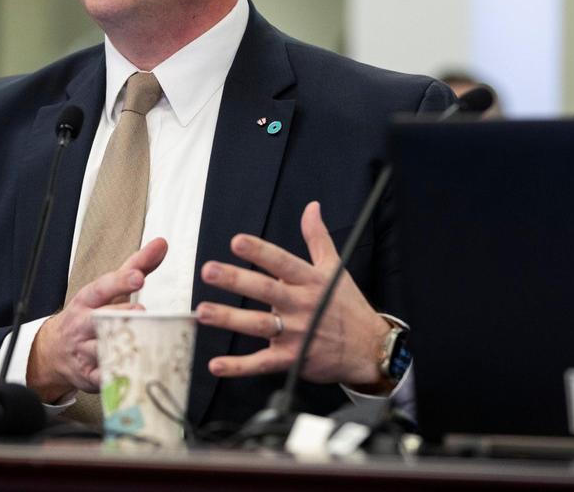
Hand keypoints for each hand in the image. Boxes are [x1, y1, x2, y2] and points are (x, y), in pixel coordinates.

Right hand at [27, 238, 167, 401]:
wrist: (54, 350)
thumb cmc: (88, 314)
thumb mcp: (108, 289)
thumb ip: (136, 266)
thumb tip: (162, 243)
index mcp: (87, 300)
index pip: (102, 287)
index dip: (120, 282)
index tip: (138, 277)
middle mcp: (82, 324)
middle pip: (101, 318)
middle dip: (122, 315)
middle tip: (142, 312)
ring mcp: (83, 351)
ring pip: (103, 349)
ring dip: (123, 347)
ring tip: (145, 343)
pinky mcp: (88, 376)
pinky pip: (104, 377)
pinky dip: (118, 375)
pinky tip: (133, 370)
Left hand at [197, 201, 390, 389]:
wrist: (370, 349)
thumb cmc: (347, 306)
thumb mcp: (334, 268)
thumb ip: (317, 237)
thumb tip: (311, 207)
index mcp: (310, 281)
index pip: (282, 262)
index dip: (260, 251)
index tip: (237, 241)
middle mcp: (302, 305)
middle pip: (266, 290)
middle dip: (237, 280)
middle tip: (209, 271)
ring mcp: (297, 333)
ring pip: (259, 324)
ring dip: (230, 318)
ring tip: (203, 311)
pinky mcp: (293, 359)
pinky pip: (262, 363)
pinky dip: (239, 366)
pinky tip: (216, 364)